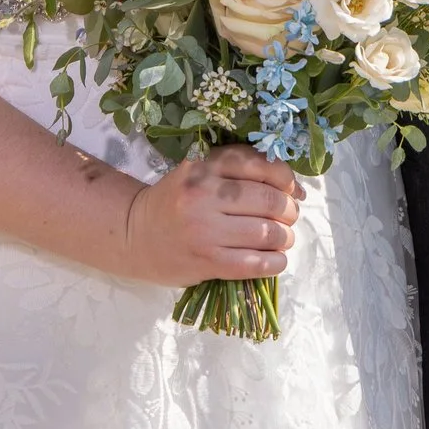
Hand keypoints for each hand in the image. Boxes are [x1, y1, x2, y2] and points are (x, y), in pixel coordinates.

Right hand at [121, 143, 304, 286]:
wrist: (133, 234)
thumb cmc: (174, 202)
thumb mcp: (198, 173)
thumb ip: (238, 172)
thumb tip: (296, 189)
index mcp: (204, 166)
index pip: (261, 165)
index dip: (287, 178)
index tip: (293, 190)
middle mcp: (203, 194)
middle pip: (270, 200)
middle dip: (289, 210)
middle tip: (289, 217)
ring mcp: (204, 230)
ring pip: (268, 232)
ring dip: (285, 237)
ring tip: (282, 238)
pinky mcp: (206, 261)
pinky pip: (255, 263)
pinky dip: (276, 262)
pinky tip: (276, 260)